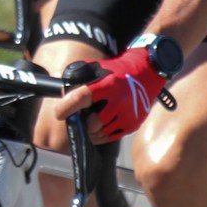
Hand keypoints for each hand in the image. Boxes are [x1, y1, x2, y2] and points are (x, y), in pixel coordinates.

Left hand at [52, 47, 168, 142]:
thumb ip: (80, 78)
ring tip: (89, 123)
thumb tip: (63, 92)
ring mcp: (128, 115)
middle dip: (83, 123)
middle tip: (80, 118)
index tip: (59, 114)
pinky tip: (98, 128)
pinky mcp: (133, 124)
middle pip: (92, 123)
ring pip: (101, 133)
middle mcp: (119, 101)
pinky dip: (101, 135)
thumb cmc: (118, 71)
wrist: (147, 72)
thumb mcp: (98, 68)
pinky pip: (111, 137)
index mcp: (107, 85)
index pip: (82, 97)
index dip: (67, 107)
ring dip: (91, 131)